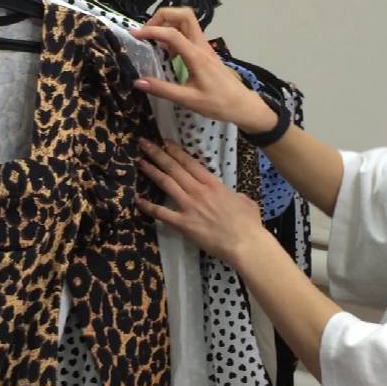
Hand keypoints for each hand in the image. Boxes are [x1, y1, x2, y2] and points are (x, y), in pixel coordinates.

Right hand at [130, 7, 276, 133]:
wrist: (242, 105)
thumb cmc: (217, 103)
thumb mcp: (188, 100)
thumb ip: (163, 90)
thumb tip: (138, 82)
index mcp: (196, 56)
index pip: (171, 33)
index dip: (151, 30)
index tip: (134, 35)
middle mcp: (201, 46)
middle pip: (184, 14)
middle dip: (162, 16)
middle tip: (147, 31)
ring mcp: (204, 47)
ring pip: (187, 22)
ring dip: (169, 23)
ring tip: (154, 40)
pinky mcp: (205, 52)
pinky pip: (189, 34)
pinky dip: (175, 34)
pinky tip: (167, 51)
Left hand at [134, 137, 271, 267]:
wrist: (244, 243)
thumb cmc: (248, 223)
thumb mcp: (245, 201)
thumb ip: (234, 195)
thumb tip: (232, 196)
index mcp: (213, 184)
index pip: (190, 163)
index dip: (176, 151)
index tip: (165, 142)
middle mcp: (198, 191)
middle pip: (174, 168)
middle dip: (158, 154)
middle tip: (144, 144)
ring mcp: (188, 206)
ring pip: (166, 183)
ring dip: (151, 171)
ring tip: (139, 161)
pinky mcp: (182, 223)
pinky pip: (161, 212)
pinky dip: (148, 206)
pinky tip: (137, 200)